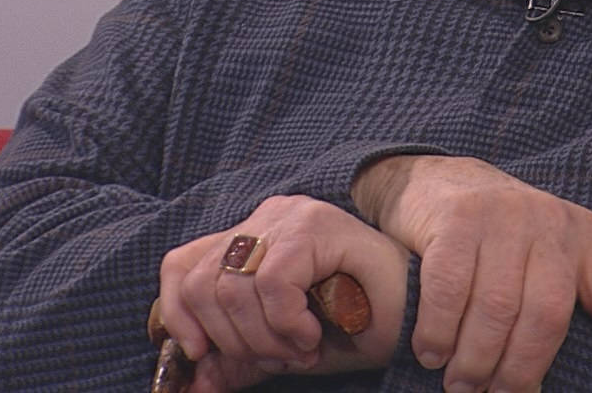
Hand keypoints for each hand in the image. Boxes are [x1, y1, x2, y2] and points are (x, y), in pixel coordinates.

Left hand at [155, 195, 410, 390]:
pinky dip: (286, 322)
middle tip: (276, 360)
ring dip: (262, 337)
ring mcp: (290, 216)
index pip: (181, 265)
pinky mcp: (315, 224)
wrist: (414, 317)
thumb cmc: (353, 328)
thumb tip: (192, 384)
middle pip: (202, 281)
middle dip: (232, 339)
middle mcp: (266, 218)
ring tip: (300, 351)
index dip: (177, 314)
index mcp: (252, 238)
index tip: (200, 354)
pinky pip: (274, 282)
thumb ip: (237, 359)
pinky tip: (312, 335)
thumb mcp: (280, 349)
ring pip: (232, 284)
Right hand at [354, 156, 591, 392]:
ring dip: (475, 359)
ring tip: (460, 385)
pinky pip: (451, 288)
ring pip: (497, 306)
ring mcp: (506, 215)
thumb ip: (552, 306)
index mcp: (586, 238)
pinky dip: (440, 331)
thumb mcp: (542, 259)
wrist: (439, 179)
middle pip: (547, 312)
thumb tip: (538, 386)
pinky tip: (431, 352)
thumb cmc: (497, 240)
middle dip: (519, 368)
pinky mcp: (459, 217)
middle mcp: (552, 222)